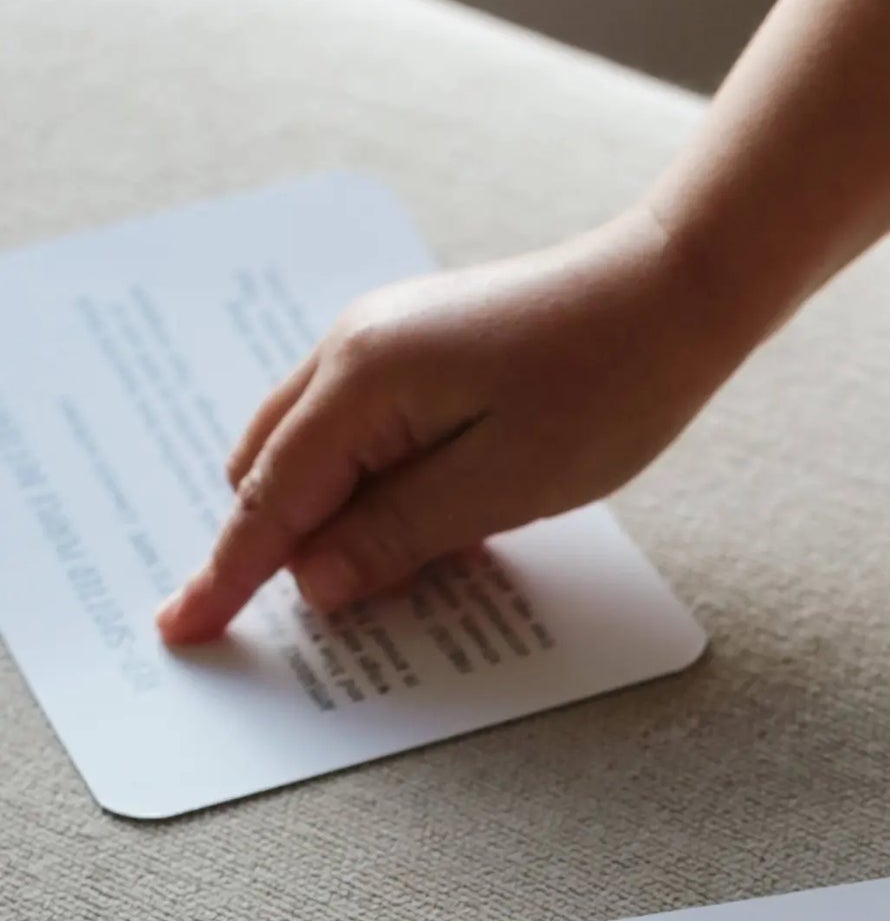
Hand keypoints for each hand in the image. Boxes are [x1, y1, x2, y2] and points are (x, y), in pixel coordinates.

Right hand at [157, 206, 739, 641]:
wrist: (675, 292)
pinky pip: (367, 431)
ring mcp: (390, 342)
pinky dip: (375, 486)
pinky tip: (434, 522)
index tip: (182, 628)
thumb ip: (397, 534)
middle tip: (337, 614)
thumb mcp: (500, 485)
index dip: (228, 573)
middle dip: (284, 546)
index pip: (270, 499)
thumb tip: (315, 580)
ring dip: (336, 518)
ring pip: (318, 450)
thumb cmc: (605, 388)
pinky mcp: (426, 350)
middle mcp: (355, 351)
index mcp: (363, 382)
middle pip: (275, 469)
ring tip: (400, 574)